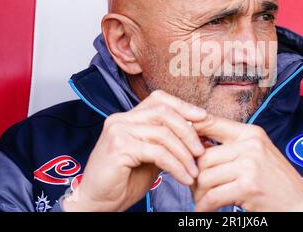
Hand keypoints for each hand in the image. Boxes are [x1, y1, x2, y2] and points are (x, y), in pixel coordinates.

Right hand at [63, 90, 206, 211]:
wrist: (98, 203)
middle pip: (164, 112)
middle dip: (188, 131)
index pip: (159, 99)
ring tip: (194, 171)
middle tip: (201, 151)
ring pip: (163, 133)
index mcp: (128, 117)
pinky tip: (184, 178)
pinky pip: (158, 153)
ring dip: (184, 154)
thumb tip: (199, 134)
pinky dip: (176, 166)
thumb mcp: (152, 156)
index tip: (203, 117)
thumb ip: (169, 142)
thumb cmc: (124, 180)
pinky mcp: (119, 147)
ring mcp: (118, 131)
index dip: (183, 106)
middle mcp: (121, 119)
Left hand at [192, 115, 302, 211]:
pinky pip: (213, 196)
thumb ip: (232, 147)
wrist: (300, 205)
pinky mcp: (248, 186)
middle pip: (203, 156)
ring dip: (198, 193)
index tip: (177, 143)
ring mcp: (250, 164)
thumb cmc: (276, 182)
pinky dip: (204, 207)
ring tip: (200, 201)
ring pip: (205, 177)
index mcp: (251, 133)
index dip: (189, 130)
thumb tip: (197, 146)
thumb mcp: (258, 155)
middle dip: (193, 175)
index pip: (210, 122)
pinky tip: (204, 211)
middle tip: (193, 188)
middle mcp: (250, 144)